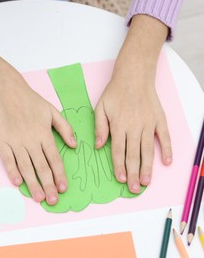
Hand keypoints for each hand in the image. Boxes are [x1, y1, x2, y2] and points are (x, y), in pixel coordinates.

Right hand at [0, 80, 75, 204]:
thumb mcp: (52, 111)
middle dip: (48, 185)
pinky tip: (18, 183)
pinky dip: (12, 172)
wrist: (7, 92)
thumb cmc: (31, 101)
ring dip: (33, 184)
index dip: (59, 175)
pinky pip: (8, 160)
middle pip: (41, 167)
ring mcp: (15, 142)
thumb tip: (74, 145)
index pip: (54, 159)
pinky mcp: (2, 142)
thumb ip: (65, 128)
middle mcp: (31, 140)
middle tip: (53, 200)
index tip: (63, 188)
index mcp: (44, 133)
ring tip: (39, 197)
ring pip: (26, 167)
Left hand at [94, 73, 171, 193]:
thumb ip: (100, 127)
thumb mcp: (100, 107)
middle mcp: (134, 127)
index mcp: (118, 125)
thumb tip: (98, 146)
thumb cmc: (115, 92)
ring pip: (148, 149)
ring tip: (147, 182)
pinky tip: (167, 162)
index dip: (119, 166)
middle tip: (135, 189)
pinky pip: (165, 136)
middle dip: (134, 173)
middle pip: (133, 154)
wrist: (134, 75)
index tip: (121, 179)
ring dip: (148, 167)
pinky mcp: (159, 119)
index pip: (118, 151)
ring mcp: (148, 123)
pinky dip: (167, 149)